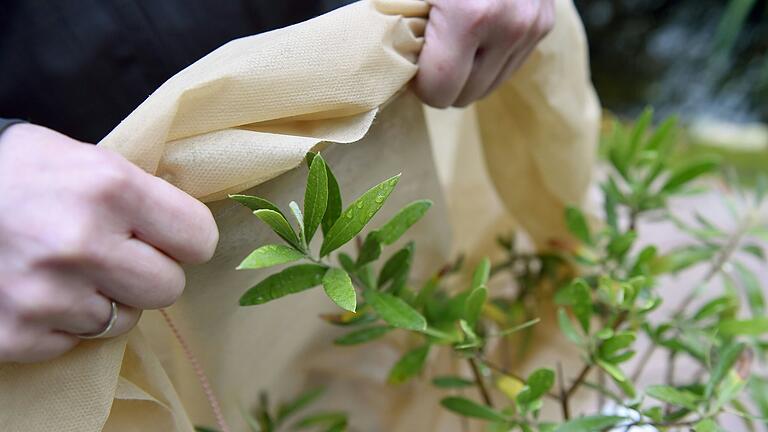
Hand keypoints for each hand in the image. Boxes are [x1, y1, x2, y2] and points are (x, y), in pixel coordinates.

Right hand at [0, 124, 217, 362]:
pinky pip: (74, 343)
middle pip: (170, 288)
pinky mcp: (16, 334)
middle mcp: (81, 244)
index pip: (199, 238)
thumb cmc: (17, 173)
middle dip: (149, 273)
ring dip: (104, 300)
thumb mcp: (84, 158)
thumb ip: (141, 193)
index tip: (167, 237)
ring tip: (67, 269)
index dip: (185, 239)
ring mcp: (46, 295)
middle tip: (117, 255)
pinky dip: (61, 323)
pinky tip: (36, 290)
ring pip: (124, 320)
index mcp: (109, 189)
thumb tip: (188, 229)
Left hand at [414, 0, 554, 107]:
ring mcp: (533, 25)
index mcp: (469, 15)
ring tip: (451, 43)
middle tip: (426, 57)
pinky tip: (475, 35)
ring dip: (467, 75)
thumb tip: (390, 66)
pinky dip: (488, 59)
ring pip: (490, 86)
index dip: (420, 85)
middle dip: (442, 83)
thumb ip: (403, 27)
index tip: (410, 66)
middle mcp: (509, 26)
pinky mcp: (544, 23)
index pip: (440, 90)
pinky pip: (509, 65)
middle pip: (466, 95)